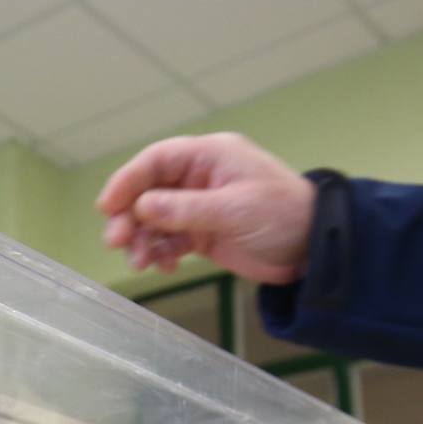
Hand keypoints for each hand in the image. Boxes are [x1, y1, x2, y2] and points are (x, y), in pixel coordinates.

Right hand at [95, 132, 315, 281]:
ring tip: (139, 263)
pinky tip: (162, 267)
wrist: (314, 249)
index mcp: (209, 157)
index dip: (128, 181)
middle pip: (149, 191)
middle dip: (130, 217)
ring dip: (142, 240)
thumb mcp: (234, 210)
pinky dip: (161, 253)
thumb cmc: (283, 215)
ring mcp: (199, 206)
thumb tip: (142, 207)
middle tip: (117, 242)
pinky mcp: (203, 233)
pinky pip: (170, 240)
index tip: (107, 207)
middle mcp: (200, 177)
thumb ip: (186, 209)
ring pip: (155, 219)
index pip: (157, 161)